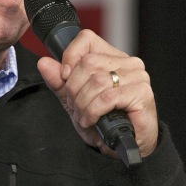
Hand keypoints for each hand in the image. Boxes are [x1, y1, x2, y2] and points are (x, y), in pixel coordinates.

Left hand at [37, 29, 157, 157]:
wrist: (123, 146)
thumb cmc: (103, 122)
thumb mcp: (74, 100)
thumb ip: (59, 82)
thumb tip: (44, 63)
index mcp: (111, 57)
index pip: (86, 39)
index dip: (70, 57)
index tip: (65, 78)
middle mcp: (127, 63)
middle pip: (87, 63)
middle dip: (74, 89)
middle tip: (75, 106)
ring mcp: (137, 77)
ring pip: (96, 81)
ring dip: (83, 103)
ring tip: (83, 115)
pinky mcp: (142, 93)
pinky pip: (107, 97)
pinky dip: (93, 111)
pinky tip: (92, 120)